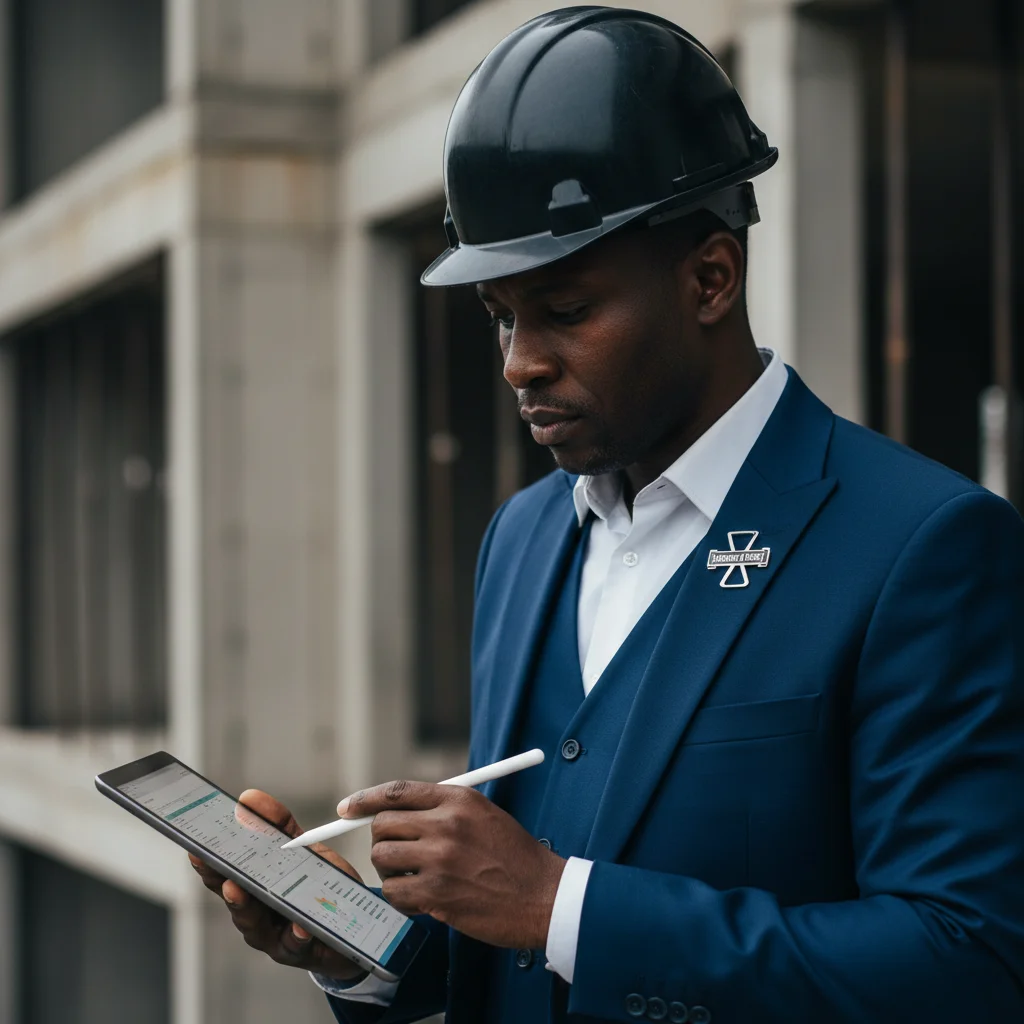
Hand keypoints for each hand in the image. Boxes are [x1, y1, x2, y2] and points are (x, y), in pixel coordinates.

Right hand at [188, 789, 366, 982]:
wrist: (356, 921)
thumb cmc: (319, 886)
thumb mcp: (303, 850)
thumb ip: (279, 826)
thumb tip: (249, 797)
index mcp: (254, 889)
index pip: (224, 876)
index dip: (209, 864)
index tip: (196, 849)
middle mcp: (257, 915)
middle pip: (234, 900)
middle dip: (222, 884)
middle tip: (216, 868)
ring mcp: (275, 937)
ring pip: (254, 927)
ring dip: (246, 909)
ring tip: (241, 892)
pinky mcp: (301, 951)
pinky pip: (295, 945)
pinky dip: (295, 935)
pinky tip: (300, 926)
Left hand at [339, 781, 565, 948]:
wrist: (543, 896)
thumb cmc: (515, 857)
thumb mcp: (484, 815)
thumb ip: (444, 809)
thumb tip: (398, 812)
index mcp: (458, 798)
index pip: (398, 791)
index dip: (365, 799)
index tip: (346, 808)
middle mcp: (446, 823)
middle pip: (383, 824)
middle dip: (383, 840)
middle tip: (399, 855)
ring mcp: (440, 859)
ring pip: (382, 858)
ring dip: (391, 872)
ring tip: (414, 878)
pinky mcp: (437, 894)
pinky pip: (394, 893)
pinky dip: (401, 898)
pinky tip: (423, 899)